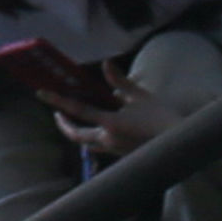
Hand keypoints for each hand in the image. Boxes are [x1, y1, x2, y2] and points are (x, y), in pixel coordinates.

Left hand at [48, 75, 184, 162]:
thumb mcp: (141, 96)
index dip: (57, 101)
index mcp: (109, 124)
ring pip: (88, 144)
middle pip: (77, 135)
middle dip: (64, 125)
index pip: (77, 110)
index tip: (41, 94)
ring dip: (78, 133)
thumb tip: (106, 64)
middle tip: (57, 113)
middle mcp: (107, 140)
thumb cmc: (162, 118)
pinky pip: (101, 148)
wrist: (179, 145)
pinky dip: (95, 138)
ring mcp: (114, 151)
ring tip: (75, 120)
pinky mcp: (122, 156)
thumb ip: (120, 81)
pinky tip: (102, 129)